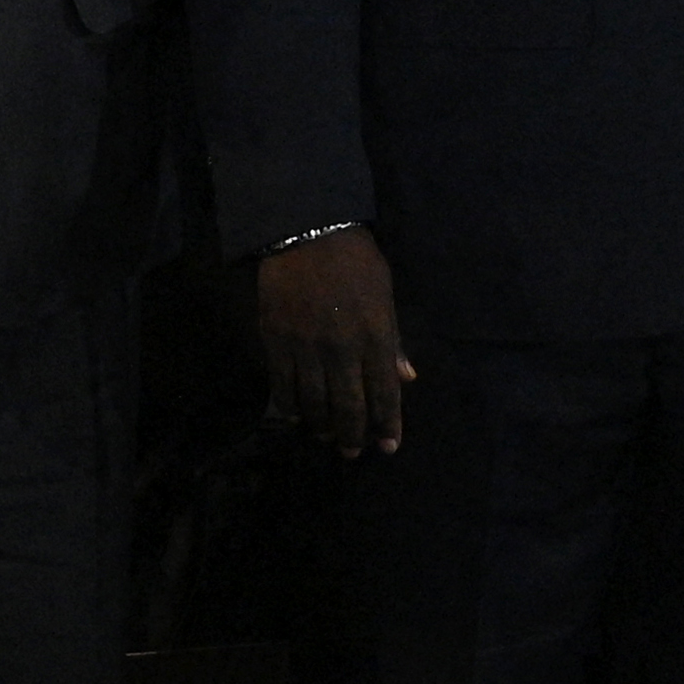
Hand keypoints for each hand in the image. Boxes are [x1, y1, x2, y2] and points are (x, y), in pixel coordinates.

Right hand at [256, 230, 412, 456]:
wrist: (307, 230)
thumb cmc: (355, 260)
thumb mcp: (386, 294)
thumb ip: (394, 339)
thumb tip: (406, 377)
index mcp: (375, 335)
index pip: (385, 392)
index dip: (388, 424)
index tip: (389, 446)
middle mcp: (343, 349)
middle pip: (349, 406)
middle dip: (354, 436)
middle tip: (353, 453)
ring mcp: (306, 348)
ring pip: (314, 404)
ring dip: (322, 428)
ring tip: (327, 438)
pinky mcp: (276, 342)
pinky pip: (282, 387)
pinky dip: (289, 408)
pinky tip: (295, 418)